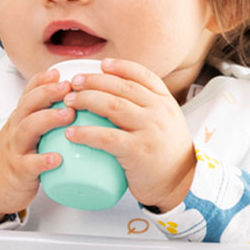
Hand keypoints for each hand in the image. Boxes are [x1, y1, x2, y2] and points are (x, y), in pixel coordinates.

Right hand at [0, 68, 75, 223]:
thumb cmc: (17, 156)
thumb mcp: (26, 131)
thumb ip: (44, 117)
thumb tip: (79, 102)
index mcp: (21, 118)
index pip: (28, 93)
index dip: (41, 81)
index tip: (59, 72)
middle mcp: (16, 129)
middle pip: (28, 105)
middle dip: (48, 93)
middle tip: (68, 87)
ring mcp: (16, 149)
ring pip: (28, 129)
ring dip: (49, 119)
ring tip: (69, 115)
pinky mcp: (19, 171)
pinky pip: (29, 164)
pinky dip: (43, 160)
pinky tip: (57, 158)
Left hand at [62, 58, 195, 211]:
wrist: (181, 185)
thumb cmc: (167, 155)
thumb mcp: (166, 124)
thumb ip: (148, 109)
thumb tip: (116, 95)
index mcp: (165, 102)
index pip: (143, 76)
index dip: (121, 67)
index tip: (102, 64)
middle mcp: (159, 111)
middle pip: (122, 87)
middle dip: (94, 81)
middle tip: (74, 83)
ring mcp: (149, 130)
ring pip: (112, 106)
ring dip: (86, 100)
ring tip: (68, 101)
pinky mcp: (138, 151)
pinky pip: (106, 137)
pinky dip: (86, 133)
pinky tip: (71, 132)